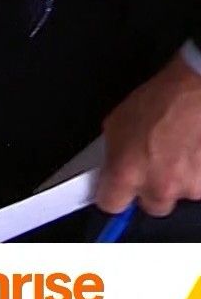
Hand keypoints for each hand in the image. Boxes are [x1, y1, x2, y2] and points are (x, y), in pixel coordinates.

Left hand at [95, 56, 200, 216]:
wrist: (195, 92)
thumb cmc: (159, 101)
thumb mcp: (116, 125)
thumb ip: (112, 156)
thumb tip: (108, 169)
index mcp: (126, 173)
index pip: (110, 205)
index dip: (113, 196)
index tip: (115, 191)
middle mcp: (158, 186)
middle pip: (151, 206)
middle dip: (150, 190)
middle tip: (153, 166)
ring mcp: (188, 187)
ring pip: (179, 195)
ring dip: (177, 180)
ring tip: (176, 151)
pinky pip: (198, 185)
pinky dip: (196, 173)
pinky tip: (191, 151)